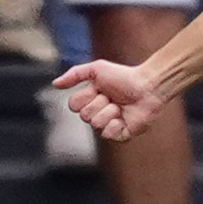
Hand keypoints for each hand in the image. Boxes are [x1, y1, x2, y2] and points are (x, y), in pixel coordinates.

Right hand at [54, 59, 169, 143]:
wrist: (147, 86)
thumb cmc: (123, 76)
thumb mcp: (96, 69)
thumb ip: (75, 74)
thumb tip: (55, 84)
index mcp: (89, 100)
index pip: (73, 105)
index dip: (85, 96)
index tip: (99, 89)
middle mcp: (97, 113)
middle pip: (84, 116)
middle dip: (99, 103)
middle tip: (113, 97)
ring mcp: (108, 125)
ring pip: (96, 124)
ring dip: (110, 112)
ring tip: (121, 105)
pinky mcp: (121, 134)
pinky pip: (108, 135)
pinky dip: (116, 124)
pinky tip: (125, 117)